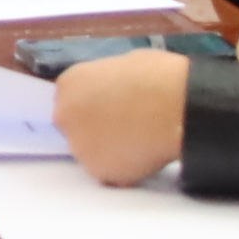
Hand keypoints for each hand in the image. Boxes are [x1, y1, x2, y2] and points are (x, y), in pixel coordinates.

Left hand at [50, 50, 190, 185]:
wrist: (173, 106)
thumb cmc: (156, 77)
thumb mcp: (124, 65)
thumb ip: (107, 84)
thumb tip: (115, 92)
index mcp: (69, 84)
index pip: (69, 100)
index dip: (92, 107)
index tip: (110, 110)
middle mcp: (65, 116)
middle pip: (75, 128)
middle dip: (95, 130)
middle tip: (125, 127)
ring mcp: (79, 146)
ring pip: (91, 153)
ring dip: (110, 151)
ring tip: (140, 141)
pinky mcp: (97, 172)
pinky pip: (110, 173)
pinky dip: (125, 169)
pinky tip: (144, 155)